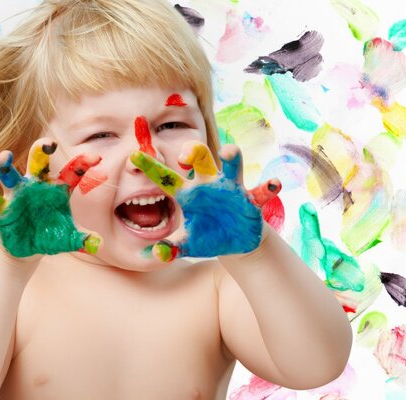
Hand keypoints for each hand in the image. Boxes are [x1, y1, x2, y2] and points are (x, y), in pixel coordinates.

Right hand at [0, 138, 102, 257]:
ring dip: (5, 164)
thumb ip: (81, 238)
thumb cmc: (50, 235)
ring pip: (9, 174)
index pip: (72, 172)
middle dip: (41, 150)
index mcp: (56, 189)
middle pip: (38, 163)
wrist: (26, 248)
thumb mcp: (66, 238)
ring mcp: (17, 194)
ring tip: (4, 156)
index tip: (96, 157)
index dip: (83, 164)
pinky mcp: (1, 208)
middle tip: (47, 143)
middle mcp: (36, 186)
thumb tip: (98, 243)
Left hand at [130, 142, 280, 261]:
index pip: (166, 178)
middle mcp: (208, 184)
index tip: (133, 157)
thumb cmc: (207, 236)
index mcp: (188, 193)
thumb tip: (155, 254)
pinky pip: (261, 190)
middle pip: (200, 158)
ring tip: (229, 153)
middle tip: (185, 157)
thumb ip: (171, 249)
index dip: (150, 167)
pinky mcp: (252, 199)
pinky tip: (272, 185)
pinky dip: (267, 187)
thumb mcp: (188, 244)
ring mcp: (231, 188)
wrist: (236, 242)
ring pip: (232, 165)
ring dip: (232, 157)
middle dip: (193, 151)